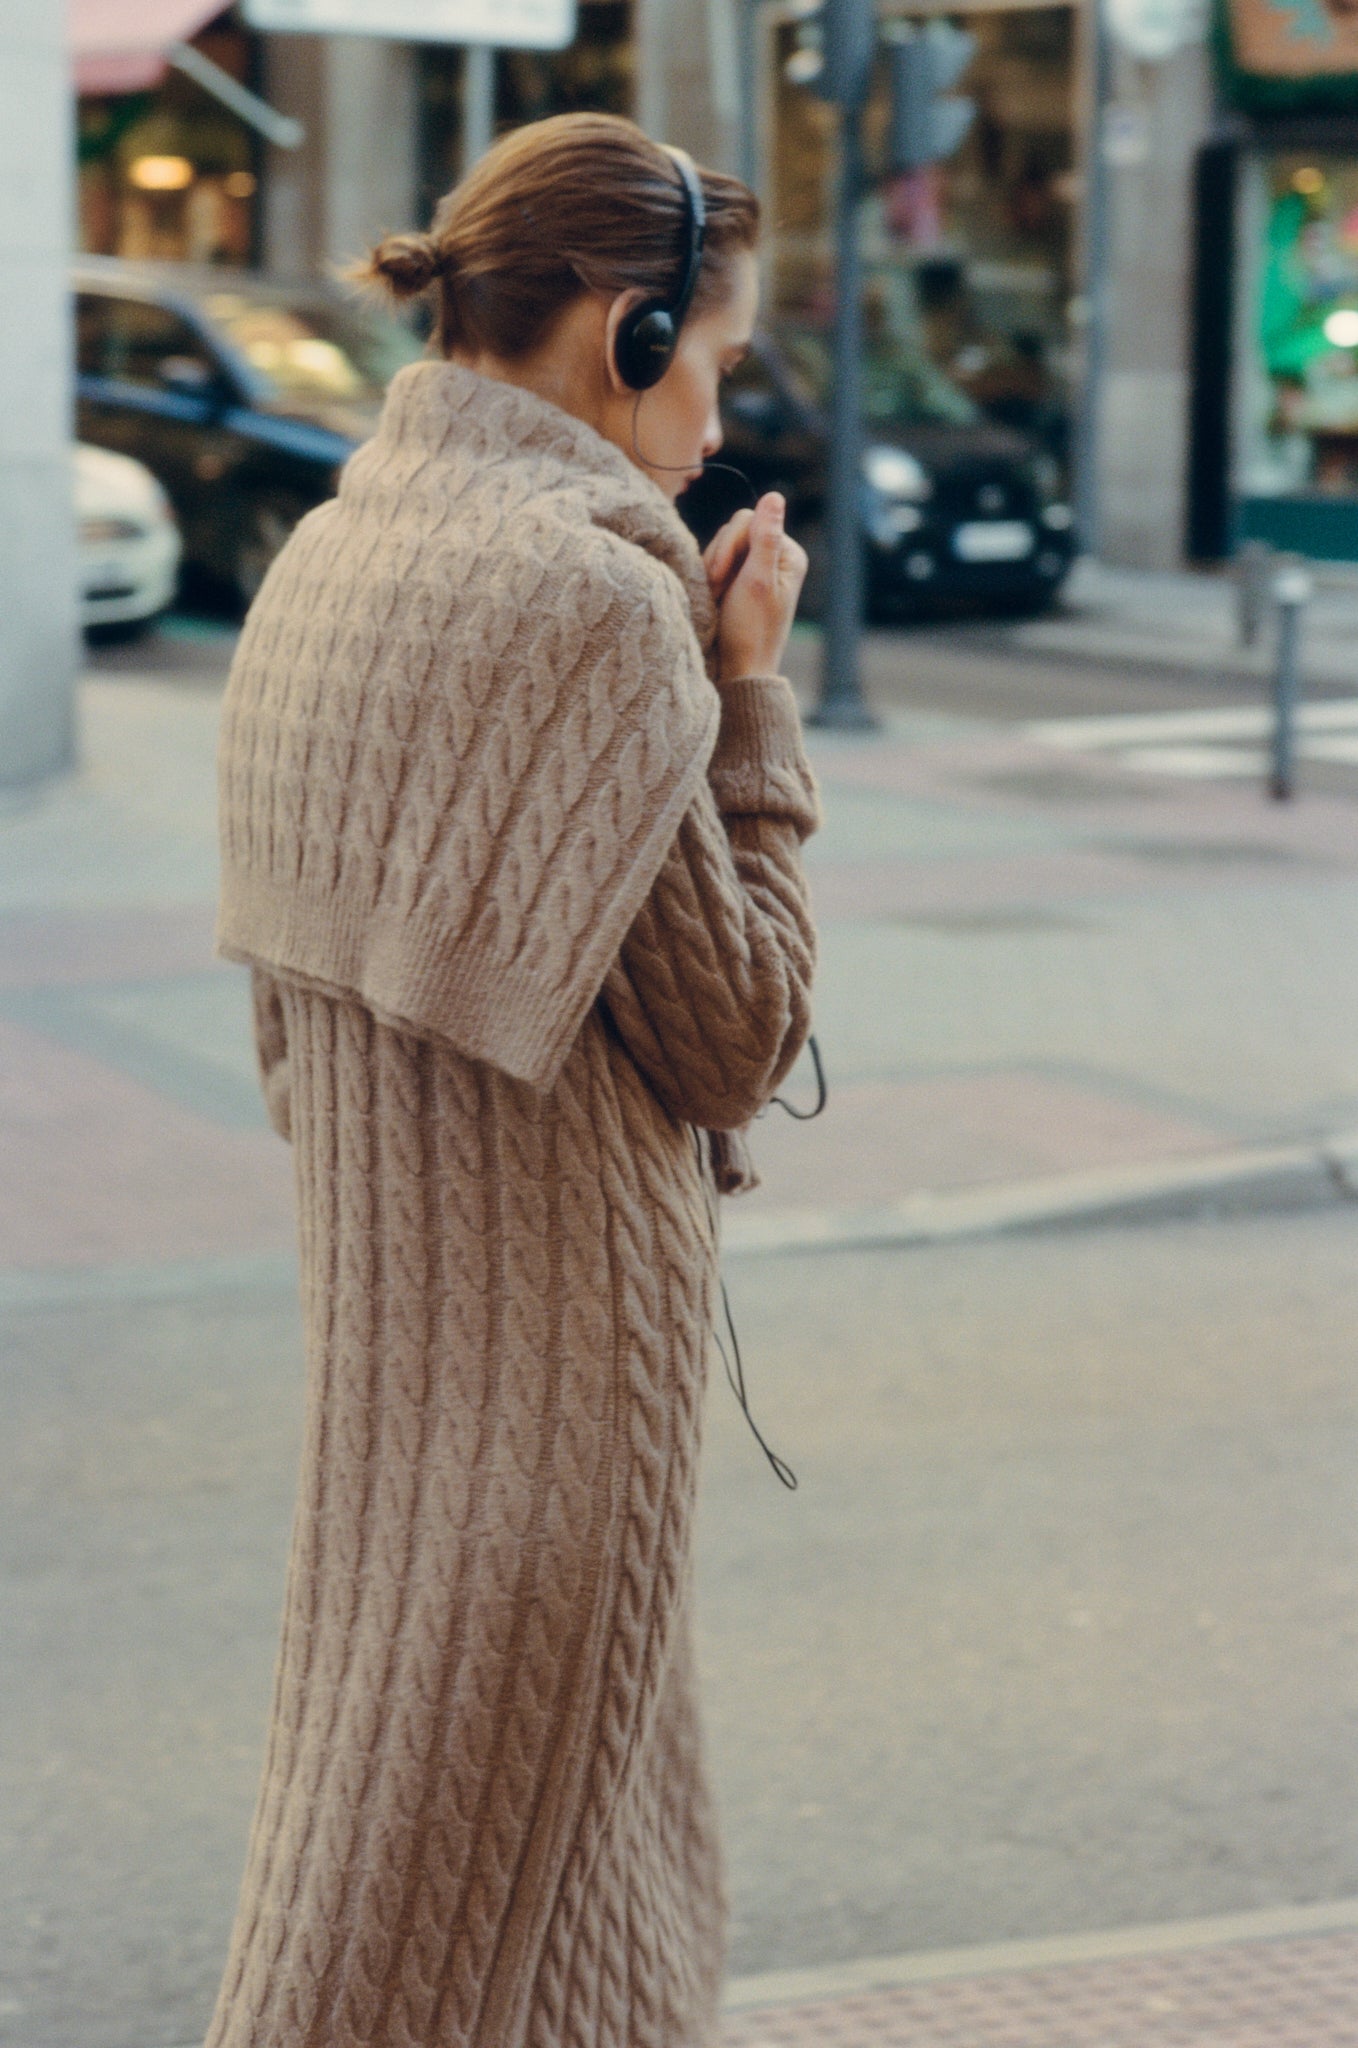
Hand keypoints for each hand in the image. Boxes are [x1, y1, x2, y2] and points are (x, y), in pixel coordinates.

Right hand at [703, 493, 806, 683]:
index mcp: (788, 555)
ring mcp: (756, 568)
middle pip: (735, 529)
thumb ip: (765, 537)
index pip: (749, 520)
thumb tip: (774, 495)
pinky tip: (713, 595)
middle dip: (720, 557)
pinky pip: (717, 560)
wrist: (738, 669)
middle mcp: (776, 557)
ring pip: (722, 544)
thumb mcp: (756, 580)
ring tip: (716, 595)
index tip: (722, 577)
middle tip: (717, 588)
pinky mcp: (740, 579)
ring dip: (713, 567)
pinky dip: (710, 576)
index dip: (729, 544)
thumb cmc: (749, 629)